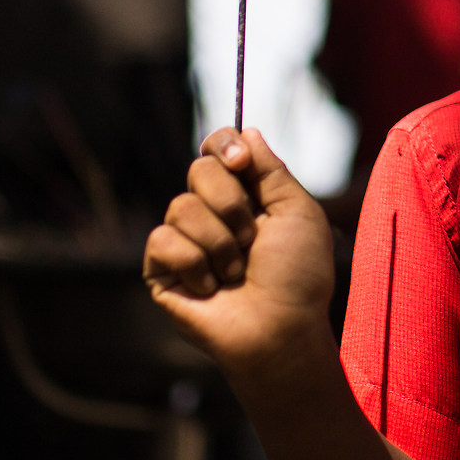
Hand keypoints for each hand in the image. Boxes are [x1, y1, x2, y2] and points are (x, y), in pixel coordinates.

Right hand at [143, 128, 336, 373]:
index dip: (223, 146)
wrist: (280, 328)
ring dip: (219, 242)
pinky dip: (195, 264)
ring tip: (236, 272)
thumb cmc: (298, 277)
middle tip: (251, 238)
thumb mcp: (298, 213)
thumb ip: (272, 170)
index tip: (239, 161)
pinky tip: (211, 288)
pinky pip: (163, 239)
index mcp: (246, 196)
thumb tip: (247, 131)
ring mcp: (185, 240)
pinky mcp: (161, 269)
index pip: (218, 149)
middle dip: (231, 203)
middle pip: (199, 169)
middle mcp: (212, 213)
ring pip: (181, 205)